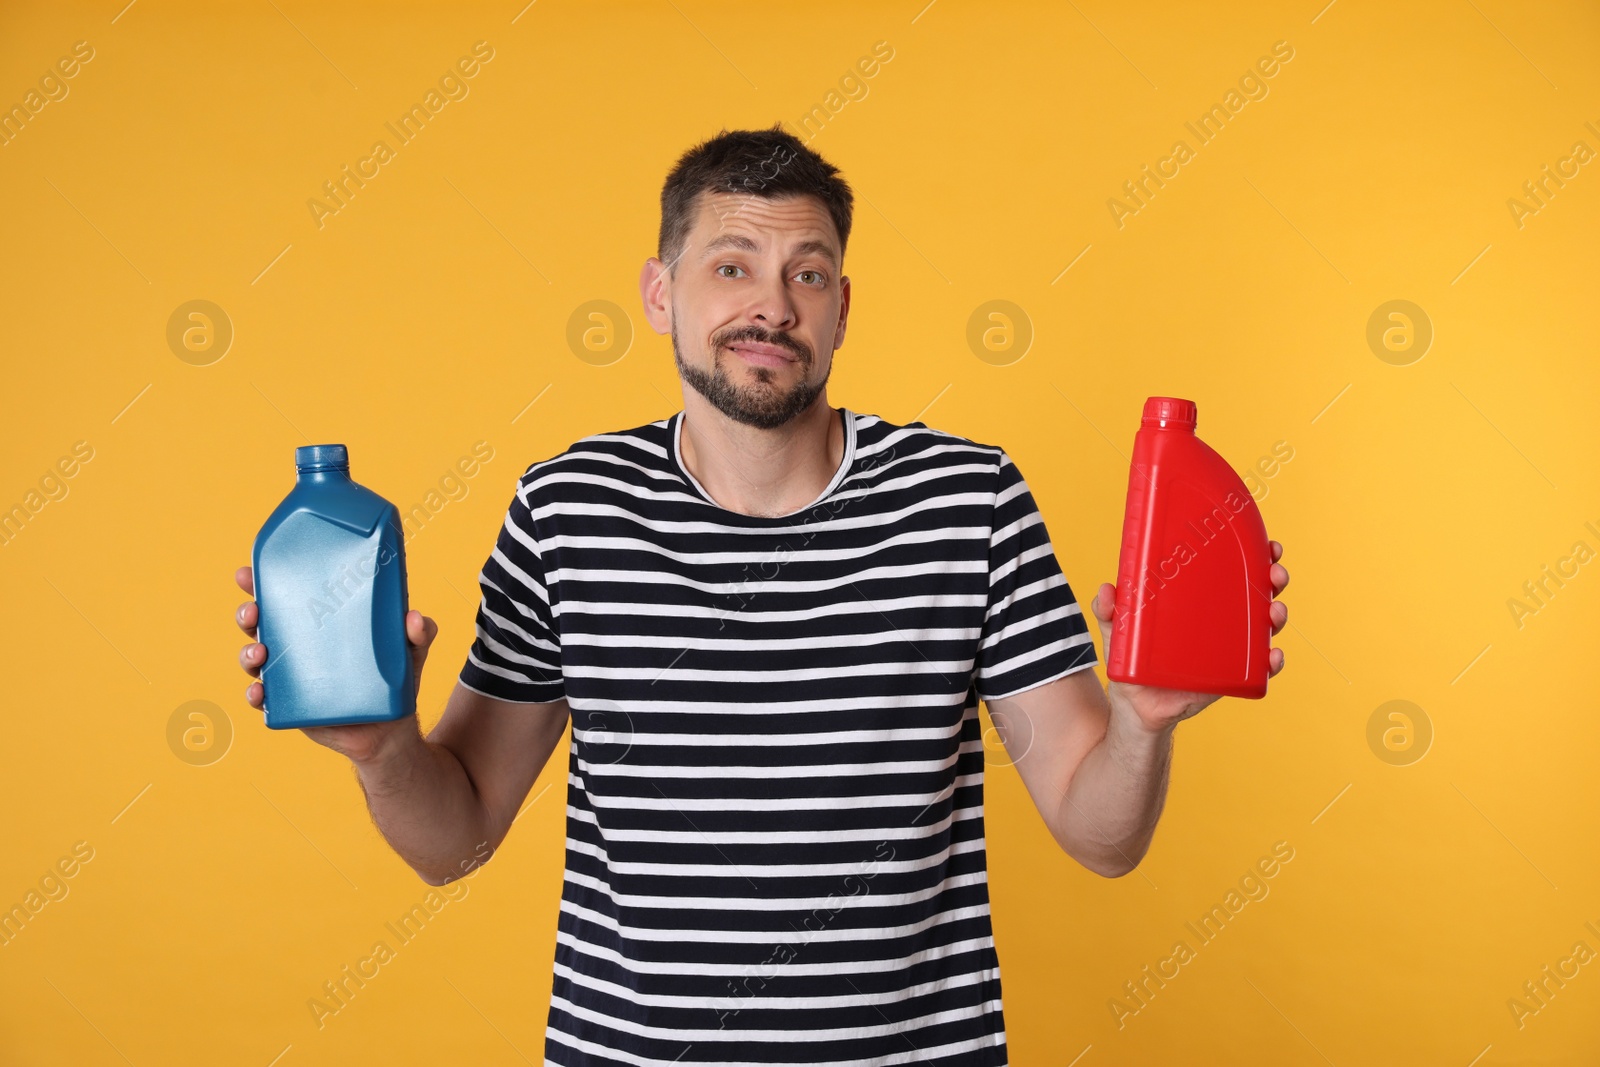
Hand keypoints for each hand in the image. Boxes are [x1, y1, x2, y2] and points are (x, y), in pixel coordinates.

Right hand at [234, 565, 437, 763]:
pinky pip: (265, 700)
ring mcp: (292, 677)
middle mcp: (300, 647)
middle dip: (247, 614)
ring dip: (247, 654)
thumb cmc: (396, 681)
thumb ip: (420, 633)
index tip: (247, 572)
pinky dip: (255, 695)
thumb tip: (415, 618)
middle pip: (261, 624)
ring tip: (258, 653)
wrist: (391, 731)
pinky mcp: (292, 706)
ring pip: (256, 660)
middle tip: (252, 610)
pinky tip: (259, 691)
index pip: (286, 597)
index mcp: (320, 625)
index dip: (261, 584)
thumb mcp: (411, 652)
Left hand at [1090, 539, 1289, 733]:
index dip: (1255, 556)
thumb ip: (1109, 611)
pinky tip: (1273, 656)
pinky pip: (1258, 670)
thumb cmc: (1131, 660)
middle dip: (1273, 580)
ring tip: (1274, 611)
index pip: (1232, 572)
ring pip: (1263, 628)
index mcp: (1199, 601)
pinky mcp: (1228, 678)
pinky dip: (1271, 662)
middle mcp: (1220, 621)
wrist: (1135, 706)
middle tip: (1275, 573)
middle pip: (1256, 594)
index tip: (1269, 545)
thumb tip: (1105, 591)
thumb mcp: (1117, 630)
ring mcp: (1227, 649)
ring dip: (1276, 616)